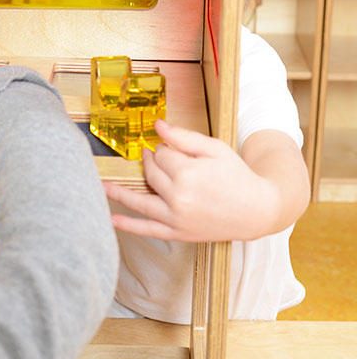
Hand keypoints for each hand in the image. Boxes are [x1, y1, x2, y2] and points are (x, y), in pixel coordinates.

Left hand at [102, 120, 282, 241]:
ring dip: (118, 193)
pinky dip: (129, 226)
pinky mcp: (178, 233)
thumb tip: (157, 125)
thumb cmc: (237, 176)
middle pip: (151, 173)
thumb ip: (184, 137)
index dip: (164, 149)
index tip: (171, 149)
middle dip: (152, 163)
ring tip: (101, 186)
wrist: (259, 210)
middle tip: (156, 158)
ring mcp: (177, 217)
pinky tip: (113, 220)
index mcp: (189, 172)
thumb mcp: (215, 149)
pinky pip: (147, 230)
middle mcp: (179, 196)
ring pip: (140, 201)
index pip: (161, 154)